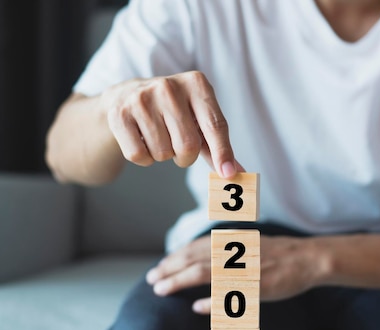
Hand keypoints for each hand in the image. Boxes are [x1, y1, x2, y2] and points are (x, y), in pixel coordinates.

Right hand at [102, 70, 242, 175]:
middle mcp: (169, 86)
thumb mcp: (198, 119)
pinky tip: (142, 140)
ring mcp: (142, 98)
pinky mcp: (119, 114)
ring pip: (163, 153)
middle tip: (179, 148)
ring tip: (158, 137)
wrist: (126, 96)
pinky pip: (140, 156)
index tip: (227, 174)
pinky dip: (145, 158)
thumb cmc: (173, 112)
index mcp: (196, 83)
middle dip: (186, 157)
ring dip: (164, 156)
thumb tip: (238, 173)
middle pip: (188, 145)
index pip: (215, 125)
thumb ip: (218, 146)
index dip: (222, 153)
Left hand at [146, 235, 331, 313]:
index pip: (196, 247)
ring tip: (161, 289)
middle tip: (152, 279)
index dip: (175, 257)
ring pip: (203, 272)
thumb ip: (227, 252)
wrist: (308, 258)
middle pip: (193, 258)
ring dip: (179, 280)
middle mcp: (235, 251)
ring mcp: (244, 267)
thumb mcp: (250, 245)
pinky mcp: (255, 284)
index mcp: (233, 241)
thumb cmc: (280, 254)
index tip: (160, 267)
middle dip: (169, 268)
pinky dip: (210, 301)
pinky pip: (228, 293)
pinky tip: (196, 307)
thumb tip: (204, 261)